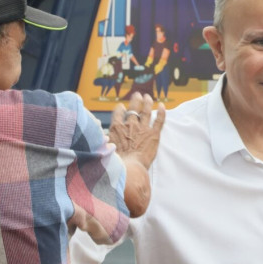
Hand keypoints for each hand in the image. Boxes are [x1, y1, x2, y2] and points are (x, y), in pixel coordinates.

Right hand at [108, 93, 165, 216]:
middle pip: (133, 108)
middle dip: (135, 100)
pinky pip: (159, 120)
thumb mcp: (103, 149)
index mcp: (116, 128)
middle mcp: (129, 125)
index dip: (120, 109)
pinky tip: (163, 106)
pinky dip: (162, 112)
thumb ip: (102, 140)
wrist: (128, 169)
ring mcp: (142, 129)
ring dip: (148, 102)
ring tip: (148, 97)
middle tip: (137, 94)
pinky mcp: (154, 134)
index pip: (118, 113)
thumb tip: (99, 137)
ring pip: (146, 111)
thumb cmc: (115, 163)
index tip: (121, 107)